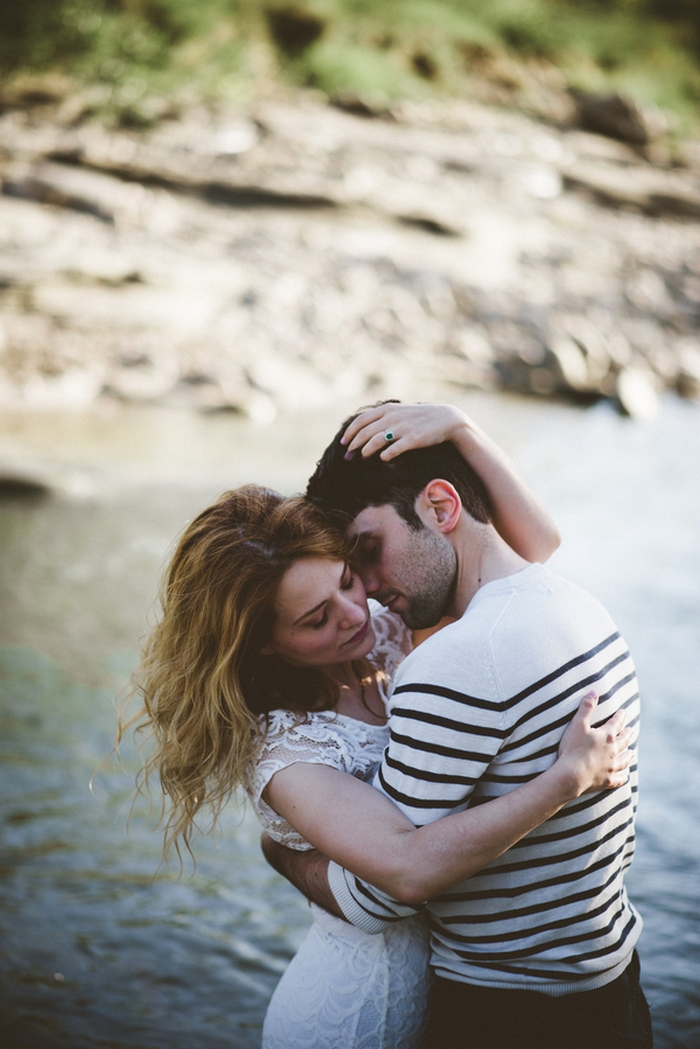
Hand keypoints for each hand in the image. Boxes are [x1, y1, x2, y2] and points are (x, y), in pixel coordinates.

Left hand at [341, 402, 470, 461]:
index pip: (361, 420)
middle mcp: (393, 417)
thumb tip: (366, 427)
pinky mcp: (413, 440)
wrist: (447, 419)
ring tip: (363, 458)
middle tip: (348, 456)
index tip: (343, 442)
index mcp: (388, 409)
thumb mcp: (401, 411)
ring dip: (366, 452)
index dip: (350, 432)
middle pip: (365, 432)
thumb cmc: (421, 417)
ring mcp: (403, 428)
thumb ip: (384, 416)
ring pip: (376, 442)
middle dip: (353, 445)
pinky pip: (392, 450)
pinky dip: (385, 456)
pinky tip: (383, 459)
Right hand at [557, 692, 632, 795]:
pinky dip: (623, 776)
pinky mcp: (607, 780)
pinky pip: (619, 778)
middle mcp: (613, 751)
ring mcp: (611, 767)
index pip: (616, 723)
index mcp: (607, 736)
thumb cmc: (573, 748)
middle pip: (623, 741)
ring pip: (624, 759)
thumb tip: (594, 692)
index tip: (623, 712)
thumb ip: (586, 708)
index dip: (620, 716)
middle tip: (631, 730)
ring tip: (631, 752)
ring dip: (628, 754)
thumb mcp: (577, 724)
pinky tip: (625, 775)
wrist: (571, 775)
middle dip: (627, 734)